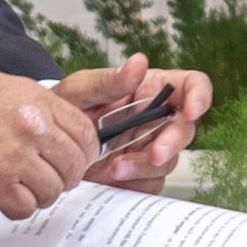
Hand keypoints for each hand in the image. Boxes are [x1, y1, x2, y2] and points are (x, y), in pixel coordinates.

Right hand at [0, 68, 98, 216]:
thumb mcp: (9, 88)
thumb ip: (40, 108)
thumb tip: (63, 131)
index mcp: (39, 102)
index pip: (85, 135)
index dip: (85, 153)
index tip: (76, 160)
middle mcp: (32, 129)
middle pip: (73, 166)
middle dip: (65, 177)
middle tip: (50, 177)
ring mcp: (14, 157)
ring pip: (52, 191)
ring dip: (40, 194)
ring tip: (23, 186)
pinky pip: (25, 207)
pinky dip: (18, 206)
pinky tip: (6, 195)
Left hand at [63, 56, 211, 192]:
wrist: (46, 142)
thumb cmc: (65, 107)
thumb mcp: (79, 90)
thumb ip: (108, 80)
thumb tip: (139, 62)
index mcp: (151, 89)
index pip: (192, 85)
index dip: (200, 96)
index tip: (191, 111)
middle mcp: (156, 118)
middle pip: (184, 129)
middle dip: (172, 143)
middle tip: (154, 154)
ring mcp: (148, 147)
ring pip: (167, 161)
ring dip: (144, 167)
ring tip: (113, 168)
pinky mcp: (138, 174)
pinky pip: (149, 184)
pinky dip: (133, 184)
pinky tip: (111, 179)